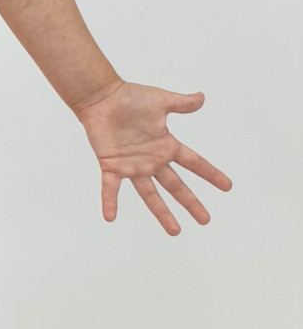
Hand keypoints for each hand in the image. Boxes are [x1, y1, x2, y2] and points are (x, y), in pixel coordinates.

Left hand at [72, 79, 231, 235]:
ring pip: (149, 194)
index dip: (210, 174)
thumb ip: (182, 103)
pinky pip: (110, 188)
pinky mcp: (111, 165)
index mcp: (165, 145)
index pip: (193, 163)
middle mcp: (152, 160)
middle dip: (190, 202)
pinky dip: (109, 202)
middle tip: (205, 220)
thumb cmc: (129, 97)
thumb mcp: (161, 100)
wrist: (101, 97)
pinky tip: (110, 218)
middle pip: (175, 185)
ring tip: (175, 231)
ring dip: (161, 212)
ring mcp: (132, 165)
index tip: (227, 186)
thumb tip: (202, 97)